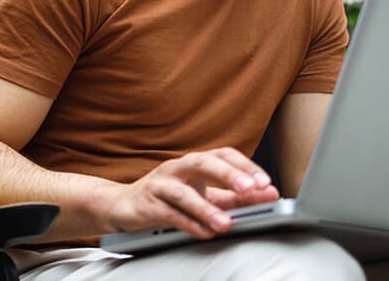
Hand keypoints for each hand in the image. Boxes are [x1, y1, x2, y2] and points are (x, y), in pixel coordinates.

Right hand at [106, 147, 278, 238]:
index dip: (244, 165)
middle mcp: (178, 167)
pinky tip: (204, 233)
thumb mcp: (203, 195)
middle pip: (204, 162)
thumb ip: (232, 197)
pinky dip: (188, 223)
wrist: (122, 205)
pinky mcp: (147, 203)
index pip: (223, 154)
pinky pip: (169, 213)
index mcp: (195, 162)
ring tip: (227, 223)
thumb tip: (265, 195)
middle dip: (229, 175)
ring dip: (206, 208)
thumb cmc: (167, 197)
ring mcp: (160, 183)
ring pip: (184, 191)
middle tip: (250, 189)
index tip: (264, 182)